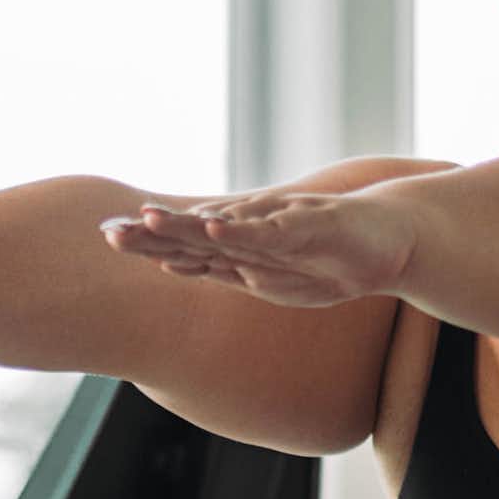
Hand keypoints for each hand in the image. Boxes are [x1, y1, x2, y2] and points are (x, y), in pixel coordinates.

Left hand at [99, 184, 417, 308]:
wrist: (391, 240)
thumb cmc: (334, 260)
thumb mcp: (277, 279)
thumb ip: (236, 271)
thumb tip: (194, 268)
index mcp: (244, 252)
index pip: (186, 249)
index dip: (148, 244)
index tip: (107, 239)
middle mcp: (254, 236)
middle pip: (194, 236)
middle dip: (150, 234)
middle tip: (108, 230)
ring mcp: (278, 228)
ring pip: (225, 229)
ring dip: (186, 226)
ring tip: (147, 220)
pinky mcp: (307, 226)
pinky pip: (269, 232)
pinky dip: (241, 230)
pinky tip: (214, 228)